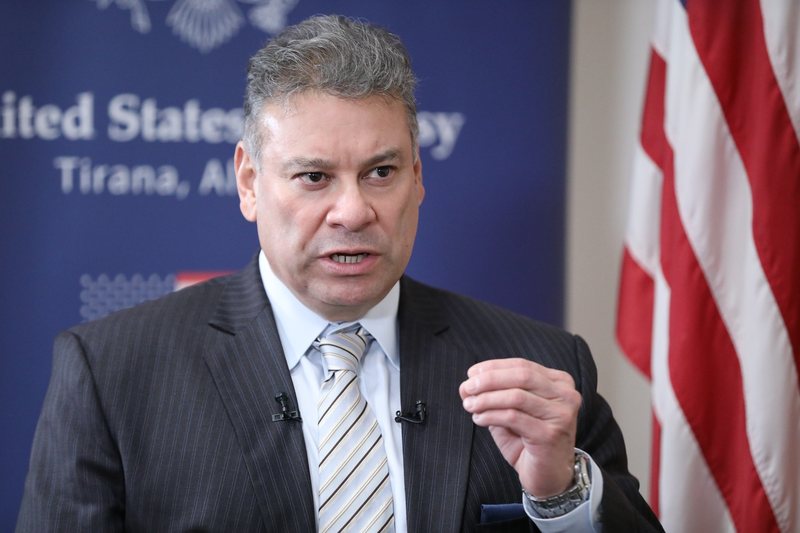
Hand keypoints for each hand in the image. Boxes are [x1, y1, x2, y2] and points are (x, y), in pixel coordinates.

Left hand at [458, 358, 581, 497]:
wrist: (549, 476)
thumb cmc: (529, 441)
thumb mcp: (513, 411)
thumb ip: (496, 395)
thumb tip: (468, 384)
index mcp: (559, 383)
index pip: (522, 365)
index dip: (493, 367)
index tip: (471, 374)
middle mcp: (566, 395)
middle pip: (521, 376)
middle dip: (489, 380)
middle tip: (467, 388)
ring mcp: (561, 415)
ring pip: (516, 396)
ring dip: (486, 399)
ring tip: (469, 405)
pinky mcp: (550, 434)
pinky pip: (513, 417)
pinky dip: (491, 415)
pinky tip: (479, 419)